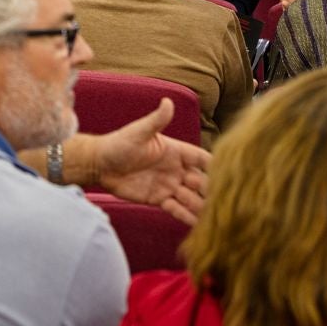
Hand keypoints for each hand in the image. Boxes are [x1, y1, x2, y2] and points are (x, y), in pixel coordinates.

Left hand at [89, 98, 209, 225]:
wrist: (99, 164)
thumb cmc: (118, 144)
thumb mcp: (138, 132)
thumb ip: (156, 120)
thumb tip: (167, 101)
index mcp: (176, 151)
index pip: (202, 159)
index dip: (214, 167)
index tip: (227, 175)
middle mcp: (176, 169)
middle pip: (201, 181)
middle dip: (208, 189)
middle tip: (214, 198)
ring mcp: (169, 186)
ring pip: (192, 198)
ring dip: (200, 205)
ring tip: (208, 214)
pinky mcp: (159, 200)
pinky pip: (177, 209)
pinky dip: (187, 216)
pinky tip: (197, 224)